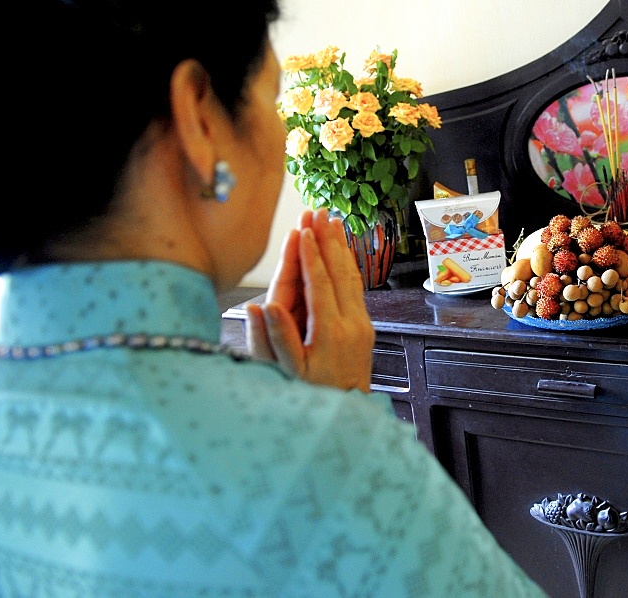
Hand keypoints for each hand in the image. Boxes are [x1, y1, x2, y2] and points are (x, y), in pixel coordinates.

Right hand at [246, 208, 373, 391]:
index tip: (303, 231)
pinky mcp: (366, 328)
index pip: (319, 285)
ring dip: (341, 248)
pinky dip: (349, 266)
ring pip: (351, 278)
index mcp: (329, 332)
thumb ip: (276, 338)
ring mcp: (361, 325)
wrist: (346, 414)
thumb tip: (262, 308)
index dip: (309, 256)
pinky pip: (357, 289)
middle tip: (319, 212)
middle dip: (327, 241)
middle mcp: (350, 324)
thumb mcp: (289, 372)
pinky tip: (344, 252)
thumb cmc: (311, 396)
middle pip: (338, 273)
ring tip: (333, 222)